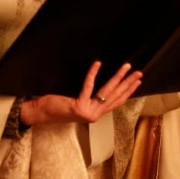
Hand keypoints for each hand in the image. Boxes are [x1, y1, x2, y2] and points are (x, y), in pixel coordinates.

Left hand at [20, 61, 141, 125]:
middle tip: (138, 72)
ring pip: (106, 92)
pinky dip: (93, 73)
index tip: (138, 81)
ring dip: (118, 77)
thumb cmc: (57, 105)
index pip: (117, 102)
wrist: (41, 112)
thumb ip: (92, 99)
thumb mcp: (79, 103)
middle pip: (115, 96)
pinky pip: (88, 86)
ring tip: (126, 67)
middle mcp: (94, 115)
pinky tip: (97, 63)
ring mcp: (88, 112)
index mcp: (96, 113)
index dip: (128, 91)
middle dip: (128, 83)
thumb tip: (104, 86)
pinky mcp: (79, 106)